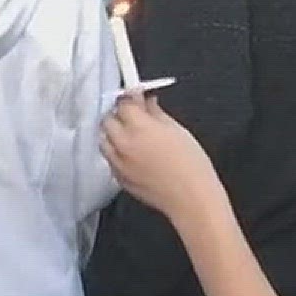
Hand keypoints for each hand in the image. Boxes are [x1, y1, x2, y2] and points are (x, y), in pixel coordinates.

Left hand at [100, 95, 224, 221]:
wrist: (190, 199)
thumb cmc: (191, 168)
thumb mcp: (178, 130)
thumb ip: (157, 113)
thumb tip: (148, 104)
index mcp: (139, 128)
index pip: (123, 103)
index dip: (130, 98)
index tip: (136, 97)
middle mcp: (124, 144)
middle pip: (108, 120)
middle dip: (119, 115)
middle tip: (134, 115)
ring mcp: (119, 163)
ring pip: (104, 140)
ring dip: (114, 133)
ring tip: (131, 134)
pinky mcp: (119, 178)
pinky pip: (110, 159)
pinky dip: (117, 152)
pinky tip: (133, 154)